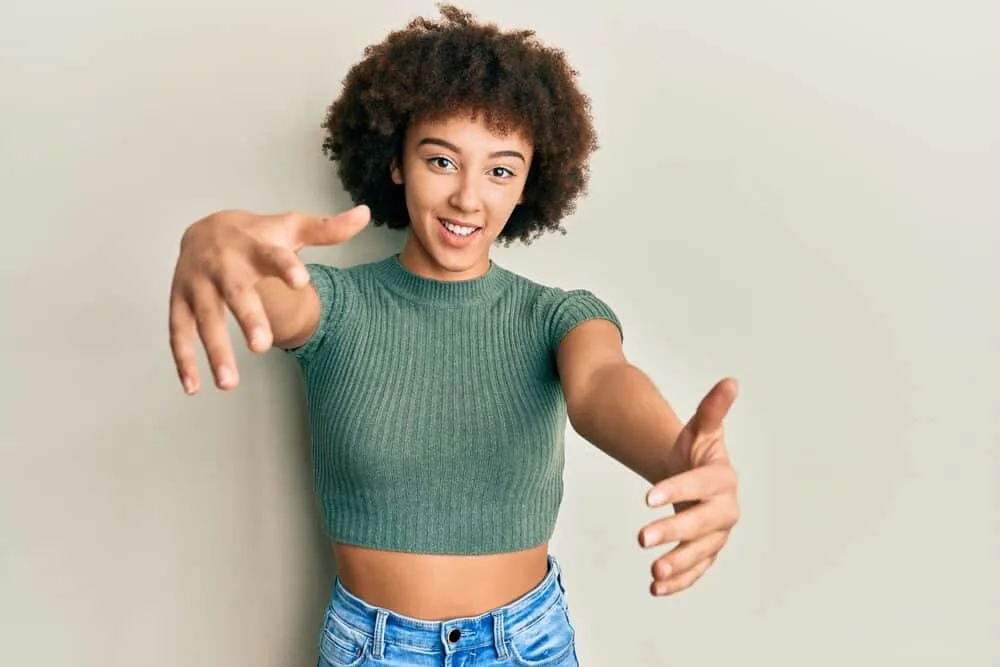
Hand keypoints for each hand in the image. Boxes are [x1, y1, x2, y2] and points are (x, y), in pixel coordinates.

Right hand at [168, 205, 369, 393]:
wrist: (205, 227)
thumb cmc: (258, 235)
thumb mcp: (291, 228)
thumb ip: (327, 230)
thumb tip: (365, 214)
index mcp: (255, 247)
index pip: (274, 256)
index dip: (288, 267)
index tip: (303, 281)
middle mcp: (225, 266)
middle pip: (237, 293)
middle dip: (248, 318)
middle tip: (262, 347)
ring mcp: (198, 284)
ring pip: (205, 318)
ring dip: (215, 350)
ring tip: (229, 384)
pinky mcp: (180, 301)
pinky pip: (179, 333)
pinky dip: (184, 360)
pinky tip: (194, 387)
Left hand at [638, 377, 740, 595]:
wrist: (698, 477)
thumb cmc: (697, 451)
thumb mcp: (700, 429)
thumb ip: (712, 409)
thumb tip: (730, 381)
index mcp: (721, 478)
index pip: (700, 485)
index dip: (676, 490)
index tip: (646, 497)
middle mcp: (725, 510)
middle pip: (701, 524)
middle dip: (674, 532)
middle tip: (641, 537)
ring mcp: (717, 534)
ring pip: (700, 553)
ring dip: (678, 564)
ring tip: (653, 571)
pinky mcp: (707, 553)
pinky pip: (696, 571)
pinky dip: (679, 582)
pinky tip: (656, 588)